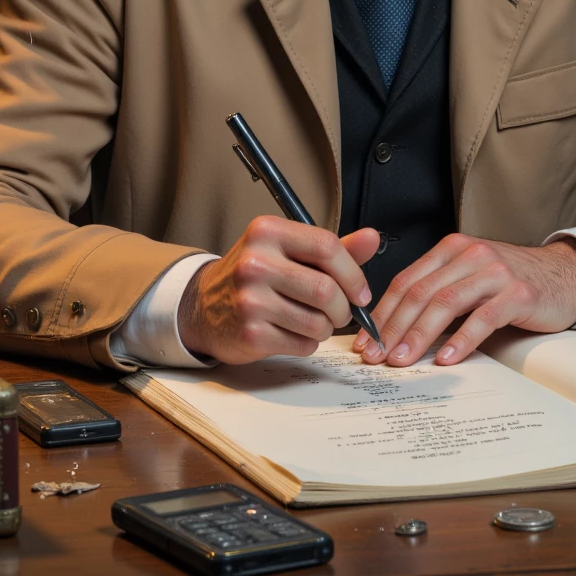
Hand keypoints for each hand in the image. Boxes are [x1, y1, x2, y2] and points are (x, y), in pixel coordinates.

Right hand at [178, 217, 379, 363]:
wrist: (202, 307)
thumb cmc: (254, 276)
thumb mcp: (287, 251)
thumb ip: (330, 248)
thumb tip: (372, 238)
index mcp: (267, 232)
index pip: (326, 246)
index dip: (353, 273)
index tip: (360, 291)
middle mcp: (255, 262)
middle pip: (326, 289)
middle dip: (344, 308)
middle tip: (341, 313)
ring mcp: (250, 299)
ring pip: (318, 321)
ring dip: (326, 327)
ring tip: (314, 321)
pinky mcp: (250, 333)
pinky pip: (303, 344)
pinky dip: (308, 343)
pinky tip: (294, 333)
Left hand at [351, 234, 575, 367]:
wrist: (564, 275)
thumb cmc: (510, 283)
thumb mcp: (469, 278)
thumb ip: (438, 292)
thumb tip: (395, 330)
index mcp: (451, 249)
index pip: (407, 281)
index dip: (382, 313)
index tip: (365, 342)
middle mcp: (469, 254)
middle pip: (421, 293)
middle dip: (393, 328)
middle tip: (376, 357)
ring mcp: (495, 272)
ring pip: (446, 303)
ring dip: (419, 335)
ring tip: (402, 360)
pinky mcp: (518, 293)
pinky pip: (483, 318)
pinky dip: (461, 340)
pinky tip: (446, 359)